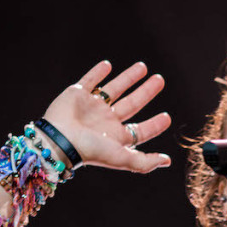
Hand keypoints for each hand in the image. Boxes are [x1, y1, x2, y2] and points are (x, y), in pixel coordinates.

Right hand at [41, 61, 171, 172]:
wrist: (58, 139)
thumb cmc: (90, 151)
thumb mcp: (122, 158)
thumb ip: (145, 161)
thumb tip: (167, 161)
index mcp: (117, 136)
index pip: (141, 130)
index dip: (155, 124)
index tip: (167, 117)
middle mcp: (106, 120)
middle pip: (132, 104)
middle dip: (146, 92)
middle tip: (160, 80)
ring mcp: (92, 106)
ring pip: (114, 89)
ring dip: (128, 78)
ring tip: (143, 67)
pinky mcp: (77, 94)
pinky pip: (89, 80)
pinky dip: (98, 72)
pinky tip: (108, 65)